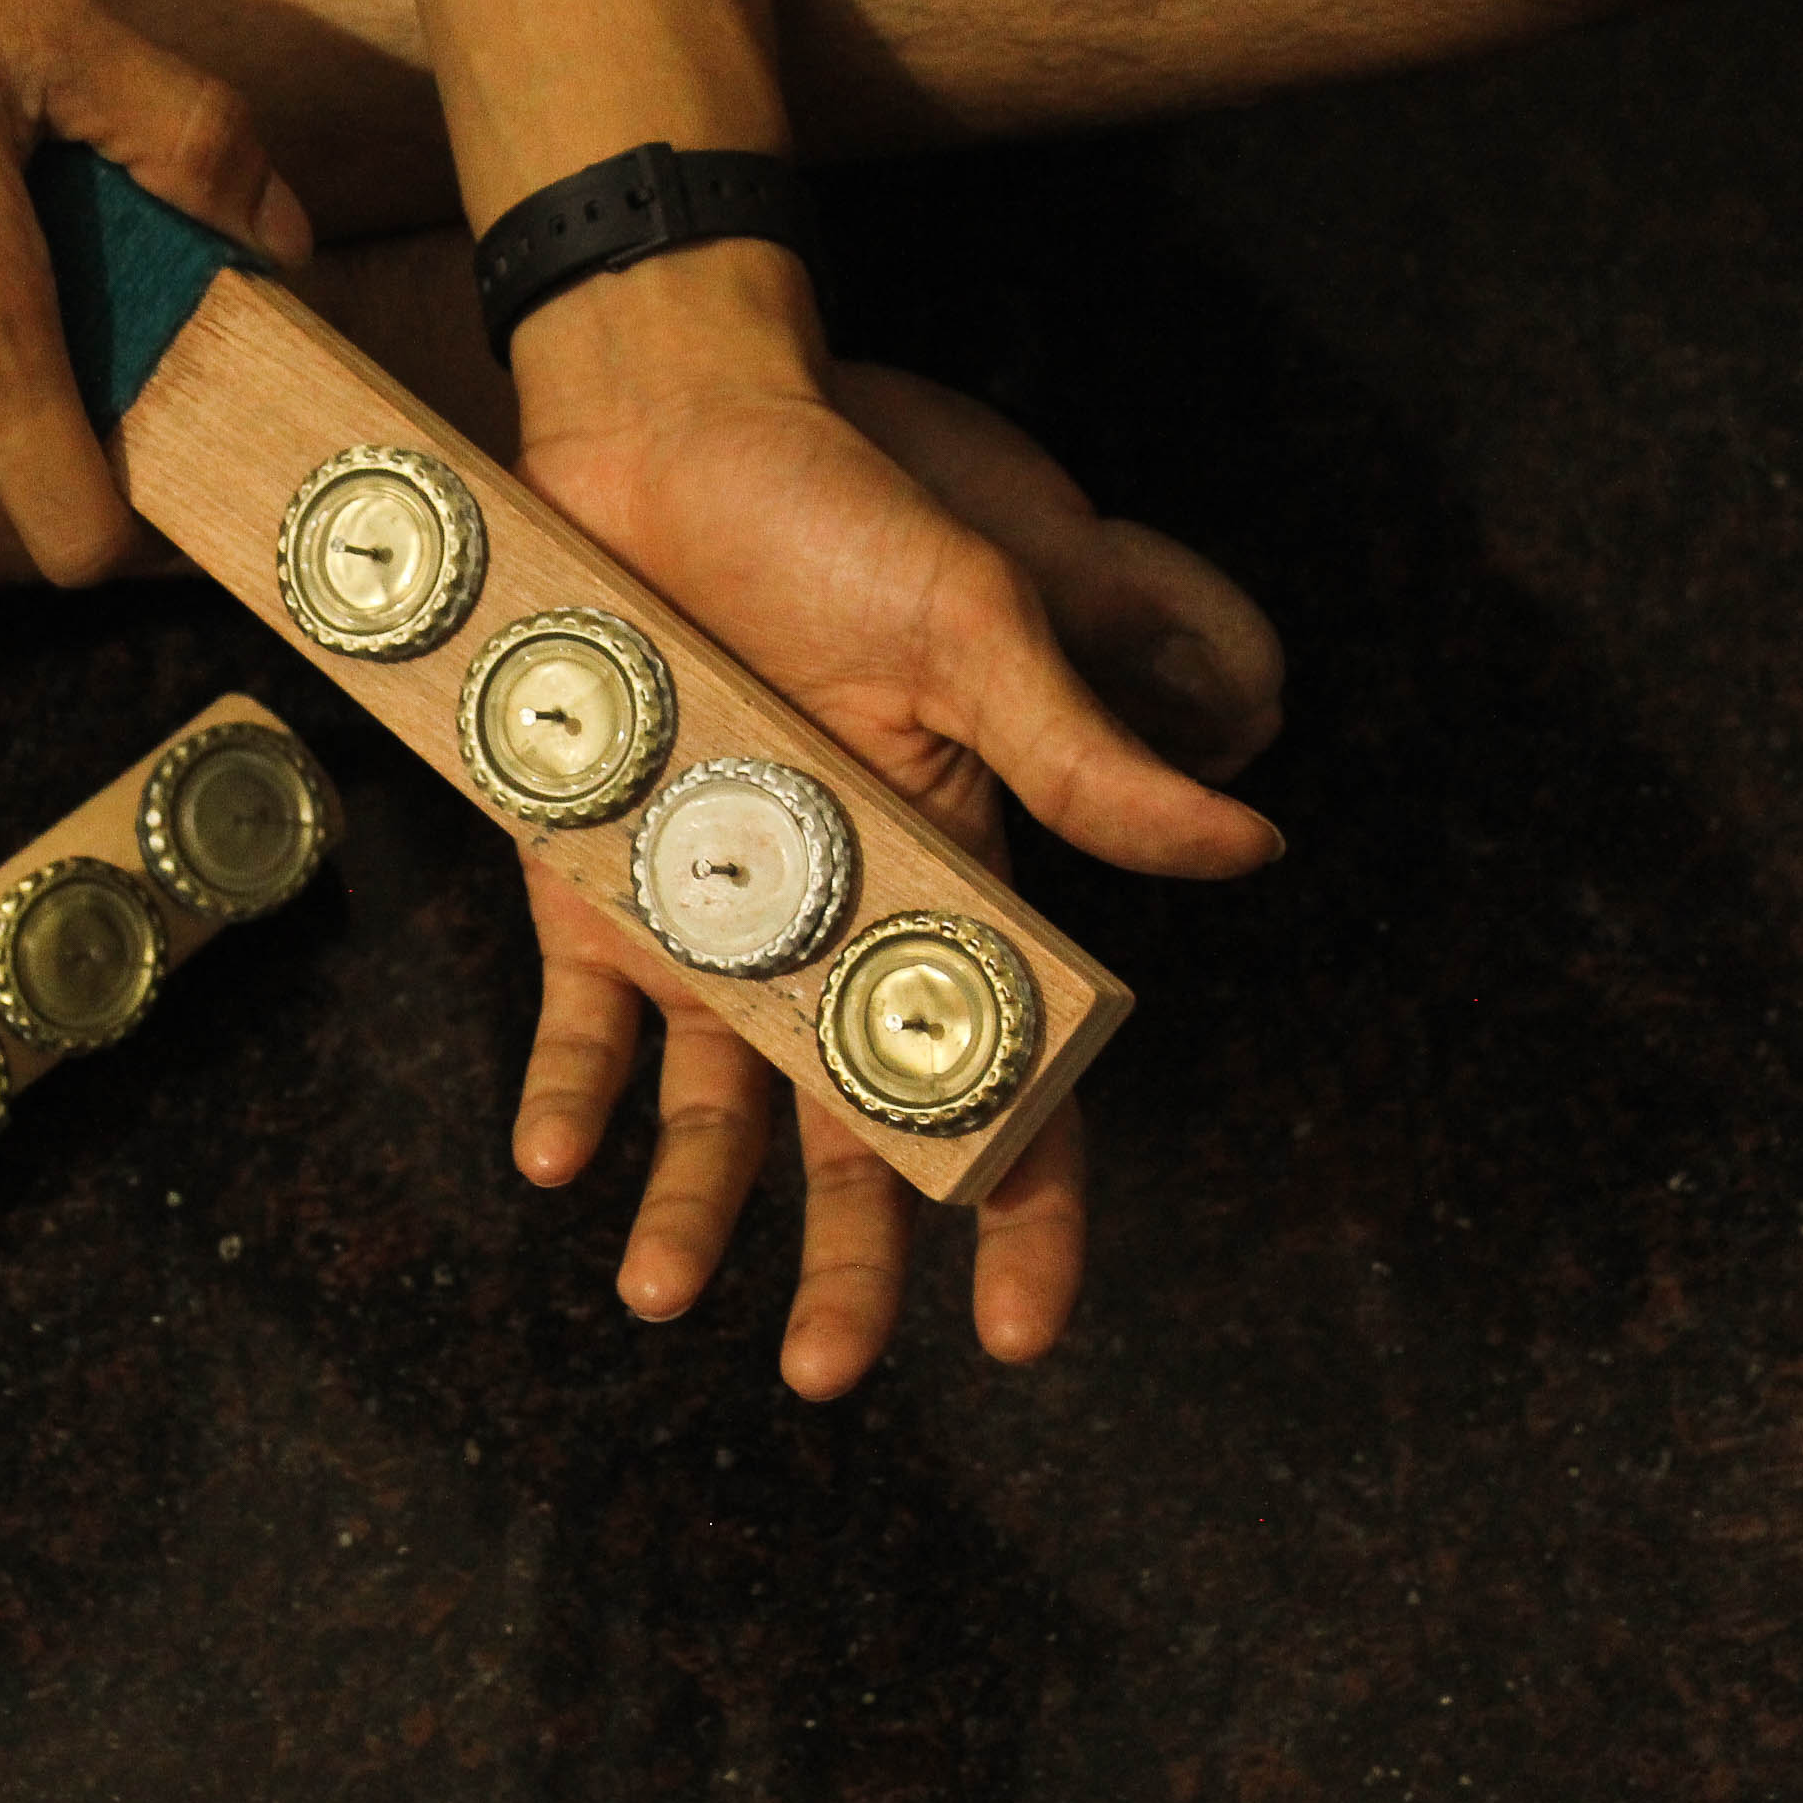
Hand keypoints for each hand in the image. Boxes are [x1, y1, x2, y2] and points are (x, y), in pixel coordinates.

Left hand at [506, 247, 1282, 1395]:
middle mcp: (825, 920)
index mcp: (943, 875)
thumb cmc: (837, 507)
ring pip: (710, 1098)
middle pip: (849, 1126)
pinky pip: (580, 1011)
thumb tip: (1245, 850)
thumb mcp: (975, 623)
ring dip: (694, 1204)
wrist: (657, 425)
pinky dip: (568, 1084)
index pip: (1002, 1073)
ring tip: (661, 1295)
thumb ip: (1080, 752)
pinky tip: (557, 1156)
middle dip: (849, 1257)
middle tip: (828, 1377)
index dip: (1022, 1206)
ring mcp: (700, 908)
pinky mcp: (584, 876)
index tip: (1020, 1335)